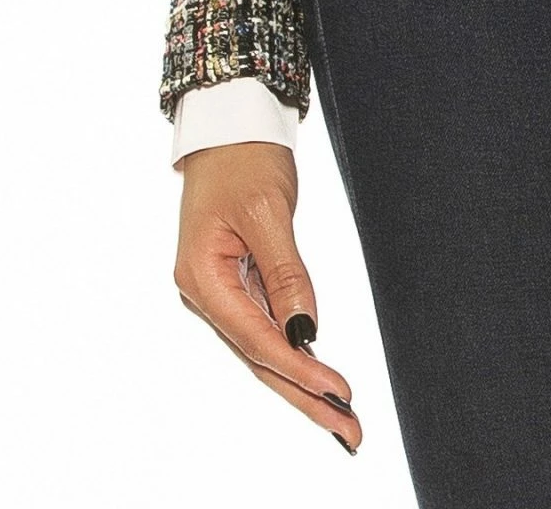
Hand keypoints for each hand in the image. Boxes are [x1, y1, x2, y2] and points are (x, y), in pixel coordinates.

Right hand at [172, 143, 362, 454]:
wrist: (229, 122)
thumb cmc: (243, 157)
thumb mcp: (268, 212)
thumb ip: (286, 273)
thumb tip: (305, 330)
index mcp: (202, 277)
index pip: (256, 338)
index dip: (299, 368)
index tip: (337, 391)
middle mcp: (206, 291)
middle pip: (259, 356)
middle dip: (304, 394)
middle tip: (348, 429)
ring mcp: (221, 288)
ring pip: (264, 346)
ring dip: (302, 379)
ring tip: (340, 414)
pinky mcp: (238, 280)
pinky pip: (267, 323)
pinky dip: (294, 349)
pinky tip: (319, 373)